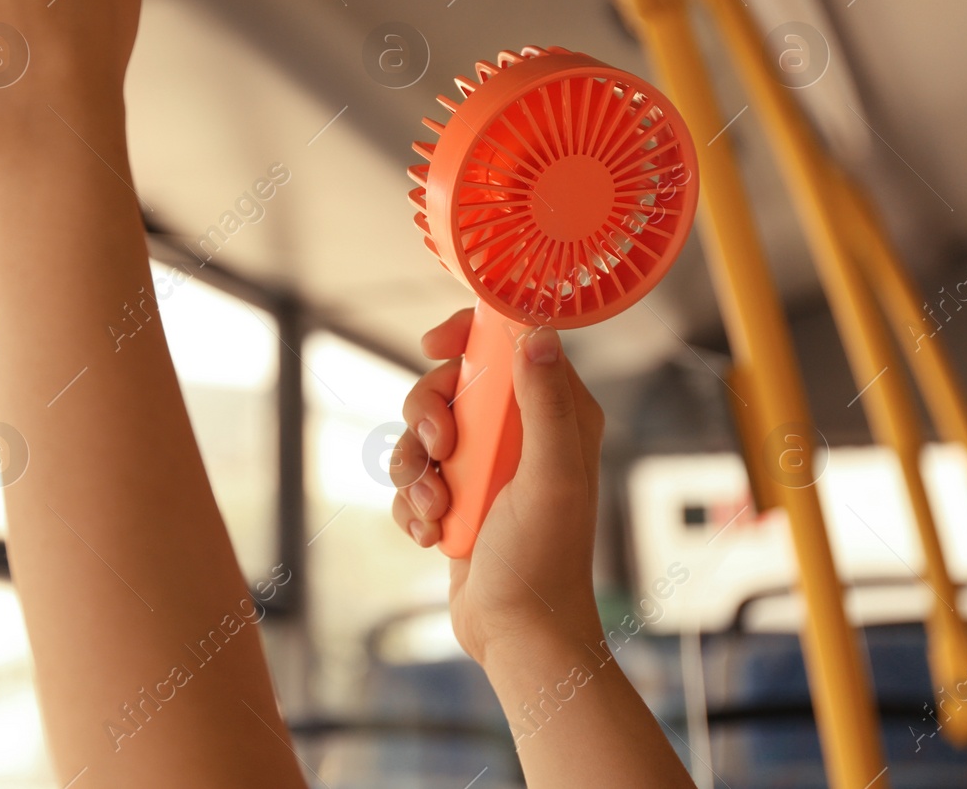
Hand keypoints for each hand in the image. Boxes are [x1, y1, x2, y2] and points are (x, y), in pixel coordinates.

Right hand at [390, 310, 605, 667]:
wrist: (516, 632)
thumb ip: (545, 405)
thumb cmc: (544, 559)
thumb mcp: (551, 476)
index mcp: (556, 415)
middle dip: (428, 418)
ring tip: (435, 509)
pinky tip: (430, 532)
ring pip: (421, 432)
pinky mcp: (454, 497)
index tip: (432, 346)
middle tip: (440, 453)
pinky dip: (410, 502)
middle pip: (450, 386)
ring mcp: (484, 466)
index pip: (510, 344)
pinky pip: (410, 477)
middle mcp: (520, 434)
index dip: (467, 336)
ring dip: (415, 470)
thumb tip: (538, 333)